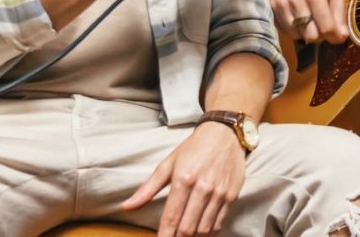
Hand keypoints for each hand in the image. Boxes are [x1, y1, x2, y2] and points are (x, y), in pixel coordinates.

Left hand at [122, 121, 246, 235]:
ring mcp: (219, 193)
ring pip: (204, 229)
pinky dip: (208, 233)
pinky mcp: (232, 195)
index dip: (164, 236)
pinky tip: (200, 233)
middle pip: (187, 228)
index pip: (171, 217)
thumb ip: (147, 189)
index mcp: (183, 179)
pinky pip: (219, 223)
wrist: (226, 133)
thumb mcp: (168, 164)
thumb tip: (127, 207)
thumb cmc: (194, 148)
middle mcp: (203, 187)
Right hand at [269, 0, 348, 42]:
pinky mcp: (273, 7)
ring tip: (312, 18)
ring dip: (308, 32)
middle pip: (311, 36)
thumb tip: (342, 35)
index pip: (326, 28)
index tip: (338, 34)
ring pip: (298, 35)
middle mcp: (296, 1)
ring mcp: (282, 5)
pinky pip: (285, 30)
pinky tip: (301, 17)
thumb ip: (340, 10)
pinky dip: (295, 28)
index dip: (335, 36)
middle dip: (321, 35)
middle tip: (324, 25)